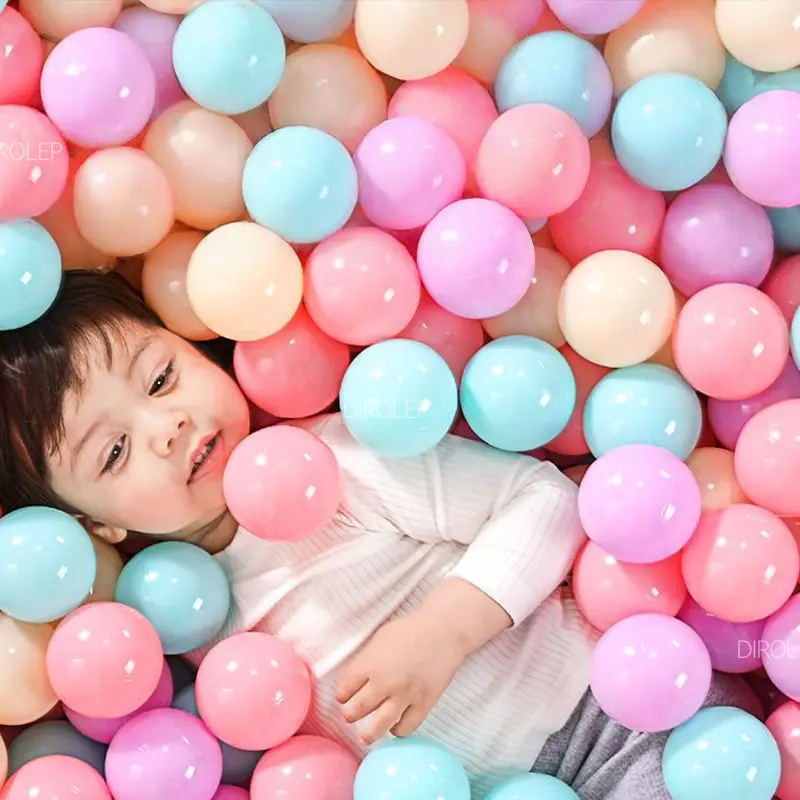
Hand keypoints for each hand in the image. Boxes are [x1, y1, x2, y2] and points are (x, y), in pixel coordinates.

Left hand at [336, 610, 467, 744]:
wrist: (443, 631)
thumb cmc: (411, 629)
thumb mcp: (380, 638)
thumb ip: (366, 660)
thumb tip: (356, 679)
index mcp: (370, 664)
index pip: (346, 688)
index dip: (342, 695)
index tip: (343, 698)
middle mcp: (384, 682)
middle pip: (358, 709)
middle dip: (350, 715)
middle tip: (349, 716)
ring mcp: (405, 696)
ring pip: (379, 726)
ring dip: (368, 734)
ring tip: (364, 736)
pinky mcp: (423, 704)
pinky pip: (406, 727)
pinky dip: (398, 731)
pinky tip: (394, 728)